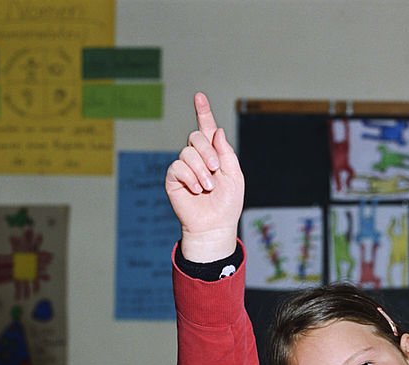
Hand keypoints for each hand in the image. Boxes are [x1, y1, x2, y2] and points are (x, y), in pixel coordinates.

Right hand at [164, 91, 243, 260]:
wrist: (215, 225)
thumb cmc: (227, 203)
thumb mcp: (235, 175)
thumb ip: (226, 152)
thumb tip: (217, 130)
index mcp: (214, 154)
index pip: (207, 129)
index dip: (203, 112)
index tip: (199, 95)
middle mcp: (197, 157)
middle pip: (196, 136)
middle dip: (208, 151)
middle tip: (215, 170)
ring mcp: (184, 167)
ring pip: (187, 152)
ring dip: (202, 171)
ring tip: (208, 187)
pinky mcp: (174, 178)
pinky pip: (178, 167)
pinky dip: (191, 178)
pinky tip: (197, 190)